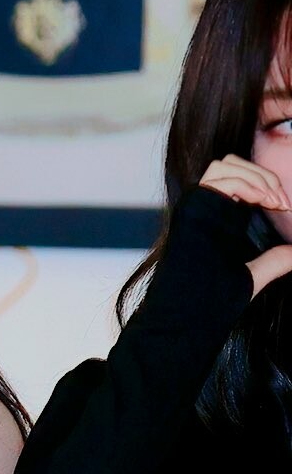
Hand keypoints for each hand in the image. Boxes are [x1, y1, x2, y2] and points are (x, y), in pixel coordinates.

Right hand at [199, 156, 291, 296]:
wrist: (191, 309)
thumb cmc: (213, 298)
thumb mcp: (254, 274)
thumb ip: (274, 262)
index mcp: (215, 216)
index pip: (240, 178)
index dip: (266, 184)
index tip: (285, 206)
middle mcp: (204, 206)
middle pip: (233, 163)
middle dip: (263, 175)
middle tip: (282, 203)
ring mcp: (196, 205)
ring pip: (226, 164)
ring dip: (255, 176)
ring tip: (273, 201)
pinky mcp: (193, 207)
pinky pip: (223, 179)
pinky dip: (247, 185)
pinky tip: (263, 202)